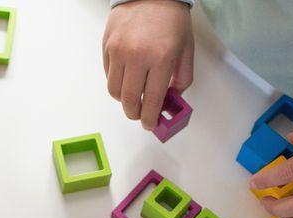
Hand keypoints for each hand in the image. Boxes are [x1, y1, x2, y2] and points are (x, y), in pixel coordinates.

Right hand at [103, 0, 193, 129]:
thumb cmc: (171, 17)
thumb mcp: (186, 47)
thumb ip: (182, 77)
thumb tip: (171, 99)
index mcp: (161, 57)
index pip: (151, 99)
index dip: (149, 118)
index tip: (150, 124)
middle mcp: (137, 55)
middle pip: (128, 99)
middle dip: (134, 113)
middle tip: (140, 114)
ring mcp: (118, 50)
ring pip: (114, 90)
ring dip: (124, 99)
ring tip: (133, 95)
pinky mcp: (107, 45)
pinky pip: (108, 74)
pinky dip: (117, 81)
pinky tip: (127, 76)